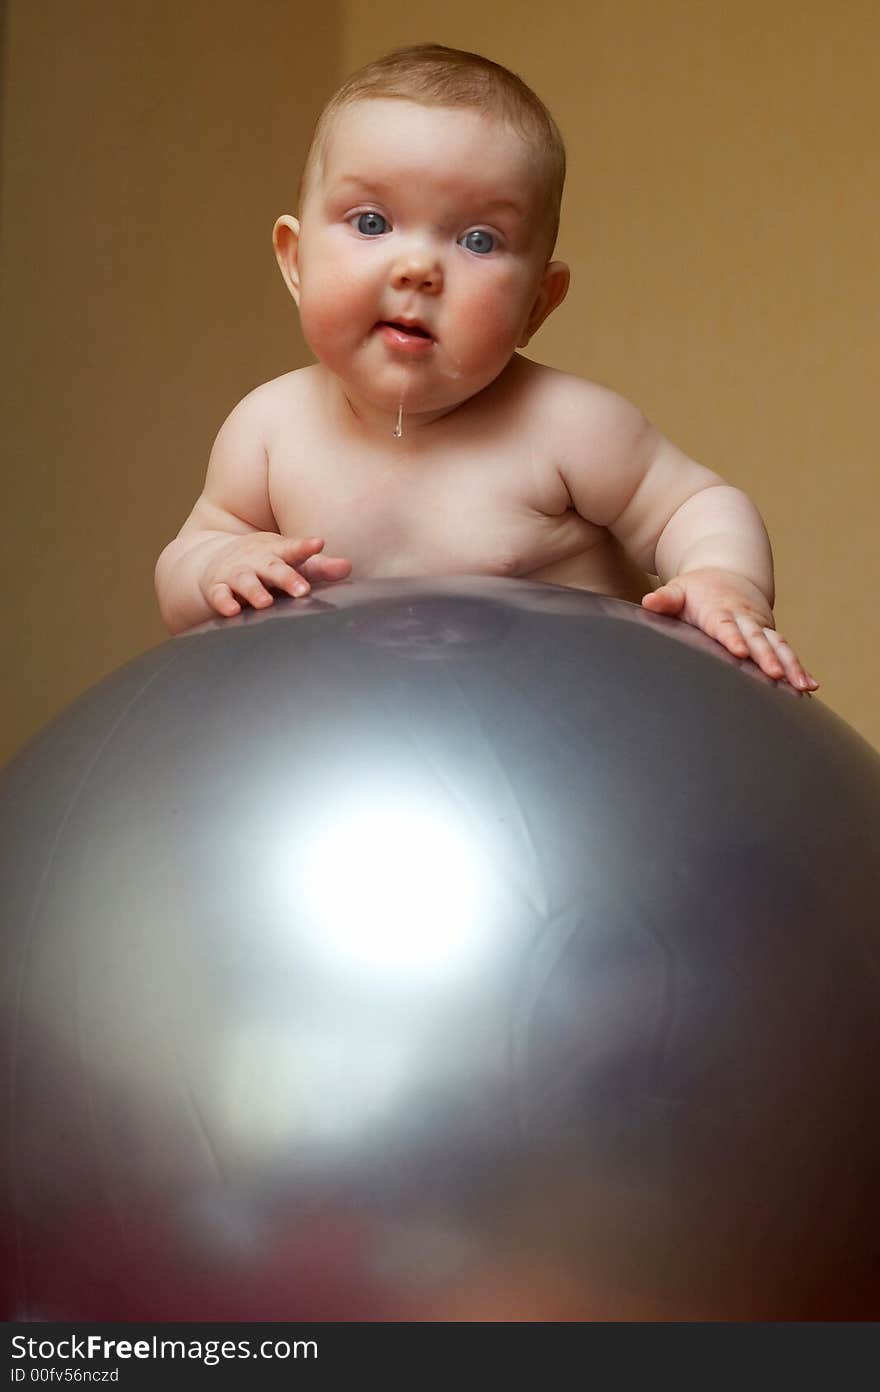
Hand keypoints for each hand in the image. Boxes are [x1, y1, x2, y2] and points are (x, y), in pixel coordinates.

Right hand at [199, 534, 351, 618]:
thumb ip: (319, 567)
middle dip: (286, 578)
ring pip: (245, 581)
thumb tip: (347, 567)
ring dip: (255, 591)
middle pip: (272, 567)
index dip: (305, 547)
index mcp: (276, 552)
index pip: (293, 549)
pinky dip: (224, 603)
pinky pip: (220, 596)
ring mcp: (236, 574)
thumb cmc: (264, 563)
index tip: (318, 544)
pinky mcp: (217, 588)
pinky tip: (232, 611)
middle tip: (303, 590)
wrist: (214, 559)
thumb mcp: (290, 561)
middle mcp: (256, 561)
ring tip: (266, 602)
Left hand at [641, 567, 818, 690]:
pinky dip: (799, 667)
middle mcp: (744, 618)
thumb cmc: (697, 590)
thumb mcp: (678, 590)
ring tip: (802, 686)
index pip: (725, 625)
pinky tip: (809, 686)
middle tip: (776, 674)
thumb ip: (666, 600)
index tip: (739, 651)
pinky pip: (786, 650)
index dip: (732, 638)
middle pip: (757, 638)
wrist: (727, 576)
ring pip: (778, 645)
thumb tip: (650, 603)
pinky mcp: (770, 635)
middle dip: (767, 656)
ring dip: (791, 664)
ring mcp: (759, 626)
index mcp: (718, 610)